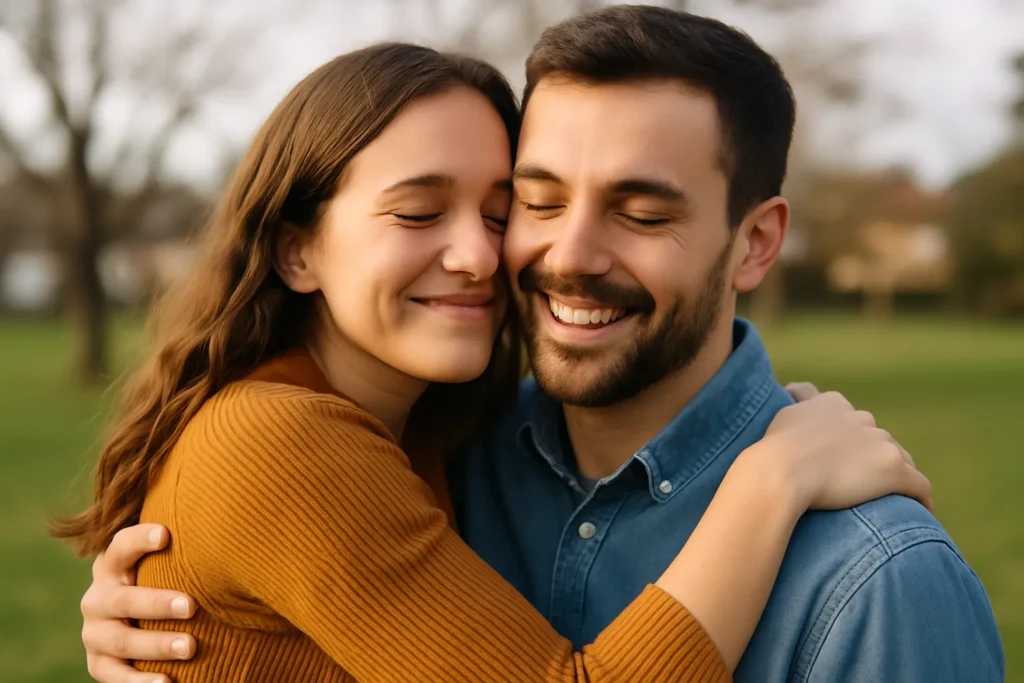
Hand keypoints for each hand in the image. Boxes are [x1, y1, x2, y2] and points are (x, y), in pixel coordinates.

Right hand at [81, 524, 196, 682]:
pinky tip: (168, 682)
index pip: (120, 546)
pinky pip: (116, 677)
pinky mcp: (99, 664)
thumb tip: (238, 524)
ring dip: (157, 645)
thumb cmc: (166, 577)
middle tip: (191, 605)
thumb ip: (185, 546)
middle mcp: (98, 598)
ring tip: (191, 647)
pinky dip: (139, 682)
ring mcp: (95, 634)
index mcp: (112, 565)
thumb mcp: (167, 560)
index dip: (140, 540)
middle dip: (157, 603)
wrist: (134, 619)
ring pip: (123, 641)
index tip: (167, 534)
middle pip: (125, 600)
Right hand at [741, 389, 932, 512]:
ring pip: (901, 459)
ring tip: (892, 497)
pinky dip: (920, 497)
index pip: (851, 419)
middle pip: (878, 439)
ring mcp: (881, 443)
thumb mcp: (784, 414)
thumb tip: (794, 391)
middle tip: (863, 482)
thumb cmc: (776, 447)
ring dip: (895, 475)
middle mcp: (862, 418)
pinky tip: (922, 509)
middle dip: (874, 457)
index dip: (850, 439)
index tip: (844, 457)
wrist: (782, 471)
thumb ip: (798, 404)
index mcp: (834, 403)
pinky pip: (919, 485)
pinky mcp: (894, 471)